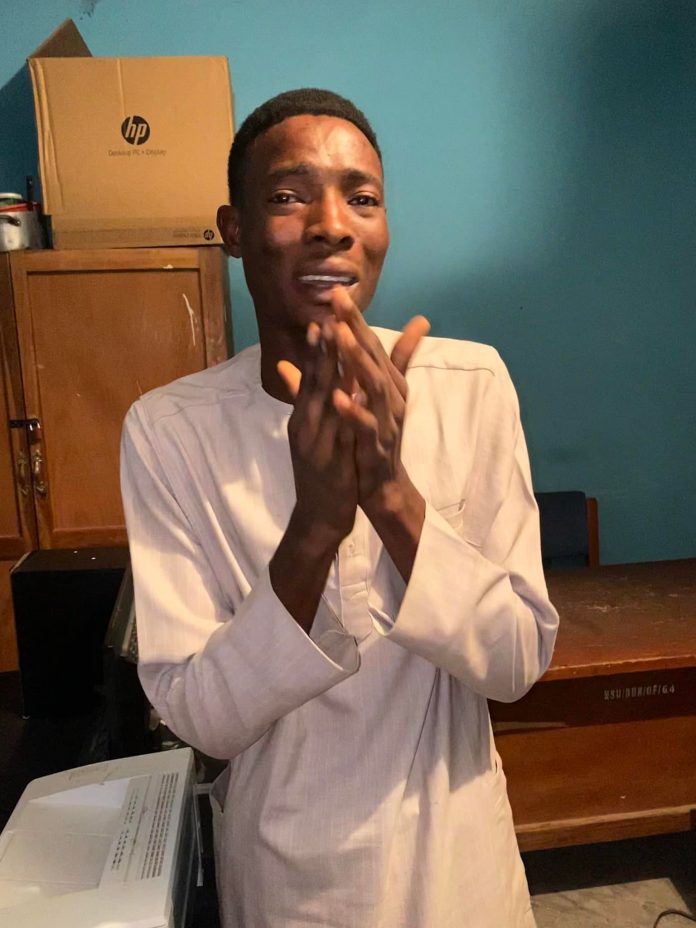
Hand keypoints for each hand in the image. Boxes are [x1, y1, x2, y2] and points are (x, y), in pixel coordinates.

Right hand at [278, 323, 357, 545]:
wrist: (319, 516)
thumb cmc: (319, 471)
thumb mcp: (309, 432)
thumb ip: (301, 398)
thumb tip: (287, 365)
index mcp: (303, 416)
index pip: (309, 376)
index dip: (316, 348)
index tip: (324, 317)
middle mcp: (305, 426)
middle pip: (314, 384)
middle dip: (322, 352)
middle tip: (329, 320)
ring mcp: (315, 444)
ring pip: (325, 405)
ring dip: (332, 375)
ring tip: (341, 352)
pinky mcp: (329, 463)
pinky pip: (339, 434)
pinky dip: (345, 414)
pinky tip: (354, 396)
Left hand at [329, 288, 429, 509]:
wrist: (383, 487)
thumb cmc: (377, 438)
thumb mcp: (380, 395)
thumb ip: (392, 361)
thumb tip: (419, 322)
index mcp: (386, 384)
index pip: (369, 344)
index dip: (354, 318)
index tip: (335, 291)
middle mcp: (390, 397)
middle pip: (373, 356)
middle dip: (355, 327)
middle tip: (337, 299)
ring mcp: (386, 420)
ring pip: (373, 385)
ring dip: (356, 360)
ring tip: (339, 336)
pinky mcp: (378, 445)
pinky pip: (366, 426)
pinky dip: (353, 411)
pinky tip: (337, 396)